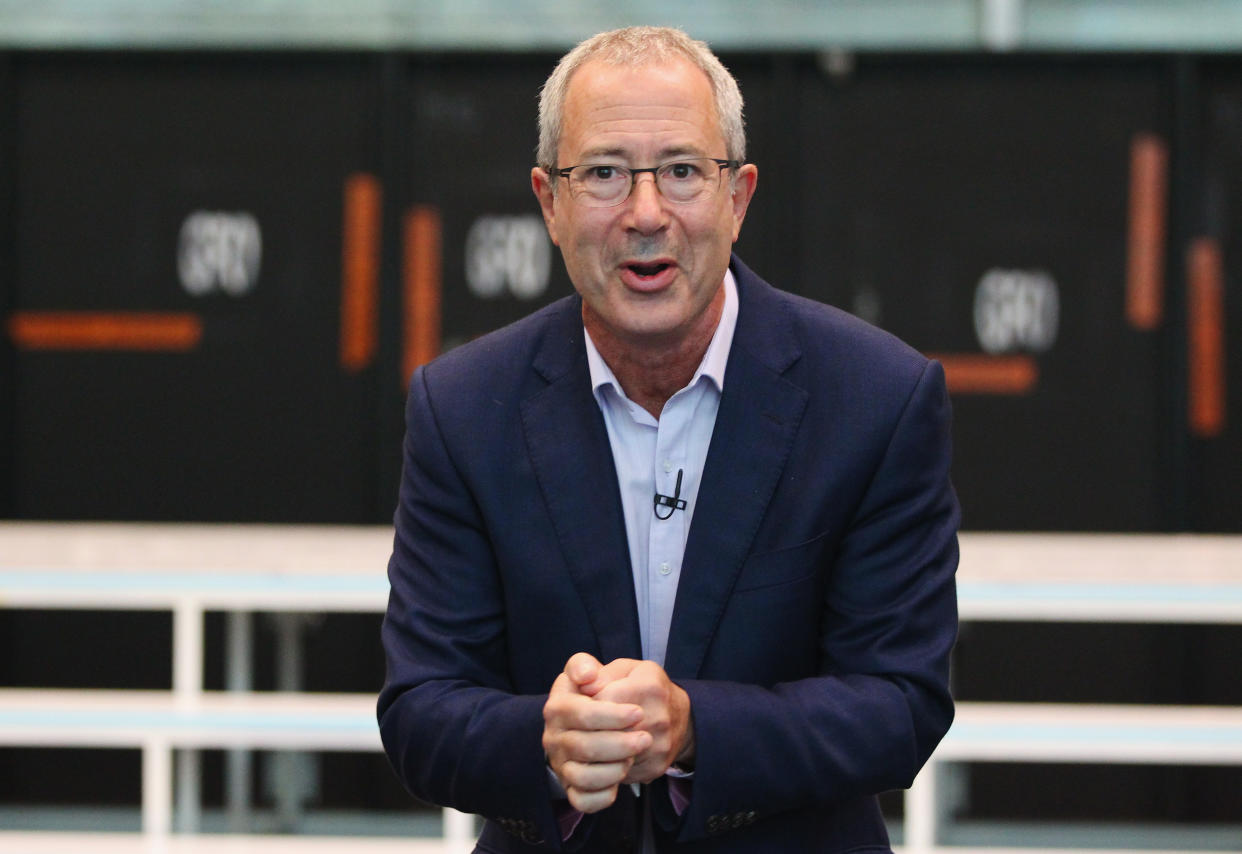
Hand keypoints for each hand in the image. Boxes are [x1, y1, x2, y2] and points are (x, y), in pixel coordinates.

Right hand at [542, 653, 651, 812]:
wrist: (607, 721)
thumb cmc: (605, 693)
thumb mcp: (595, 671)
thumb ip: (585, 665)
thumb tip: (588, 676)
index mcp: (558, 706)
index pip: (580, 712)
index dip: (611, 715)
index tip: (638, 712)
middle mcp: (554, 737)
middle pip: (583, 746)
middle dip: (619, 744)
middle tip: (645, 739)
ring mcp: (561, 764)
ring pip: (582, 777)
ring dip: (613, 770)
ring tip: (634, 757)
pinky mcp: (571, 787)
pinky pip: (583, 801)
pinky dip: (602, 796)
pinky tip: (621, 781)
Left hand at [592, 659, 694, 782]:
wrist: (681, 716)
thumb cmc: (644, 687)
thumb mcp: (625, 669)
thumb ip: (600, 671)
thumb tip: (584, 684)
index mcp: (650, 687)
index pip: (604, 701)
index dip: (587, 704)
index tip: (583, 705)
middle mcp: (659, 718)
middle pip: (608, 731)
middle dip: (590, 729)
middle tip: (583, 726)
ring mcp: (659, 746)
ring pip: (612, 755)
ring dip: (597, 750)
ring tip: (593, 739)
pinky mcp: (655, 768)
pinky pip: (620, 771)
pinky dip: (609, 764)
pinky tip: (607, 754)